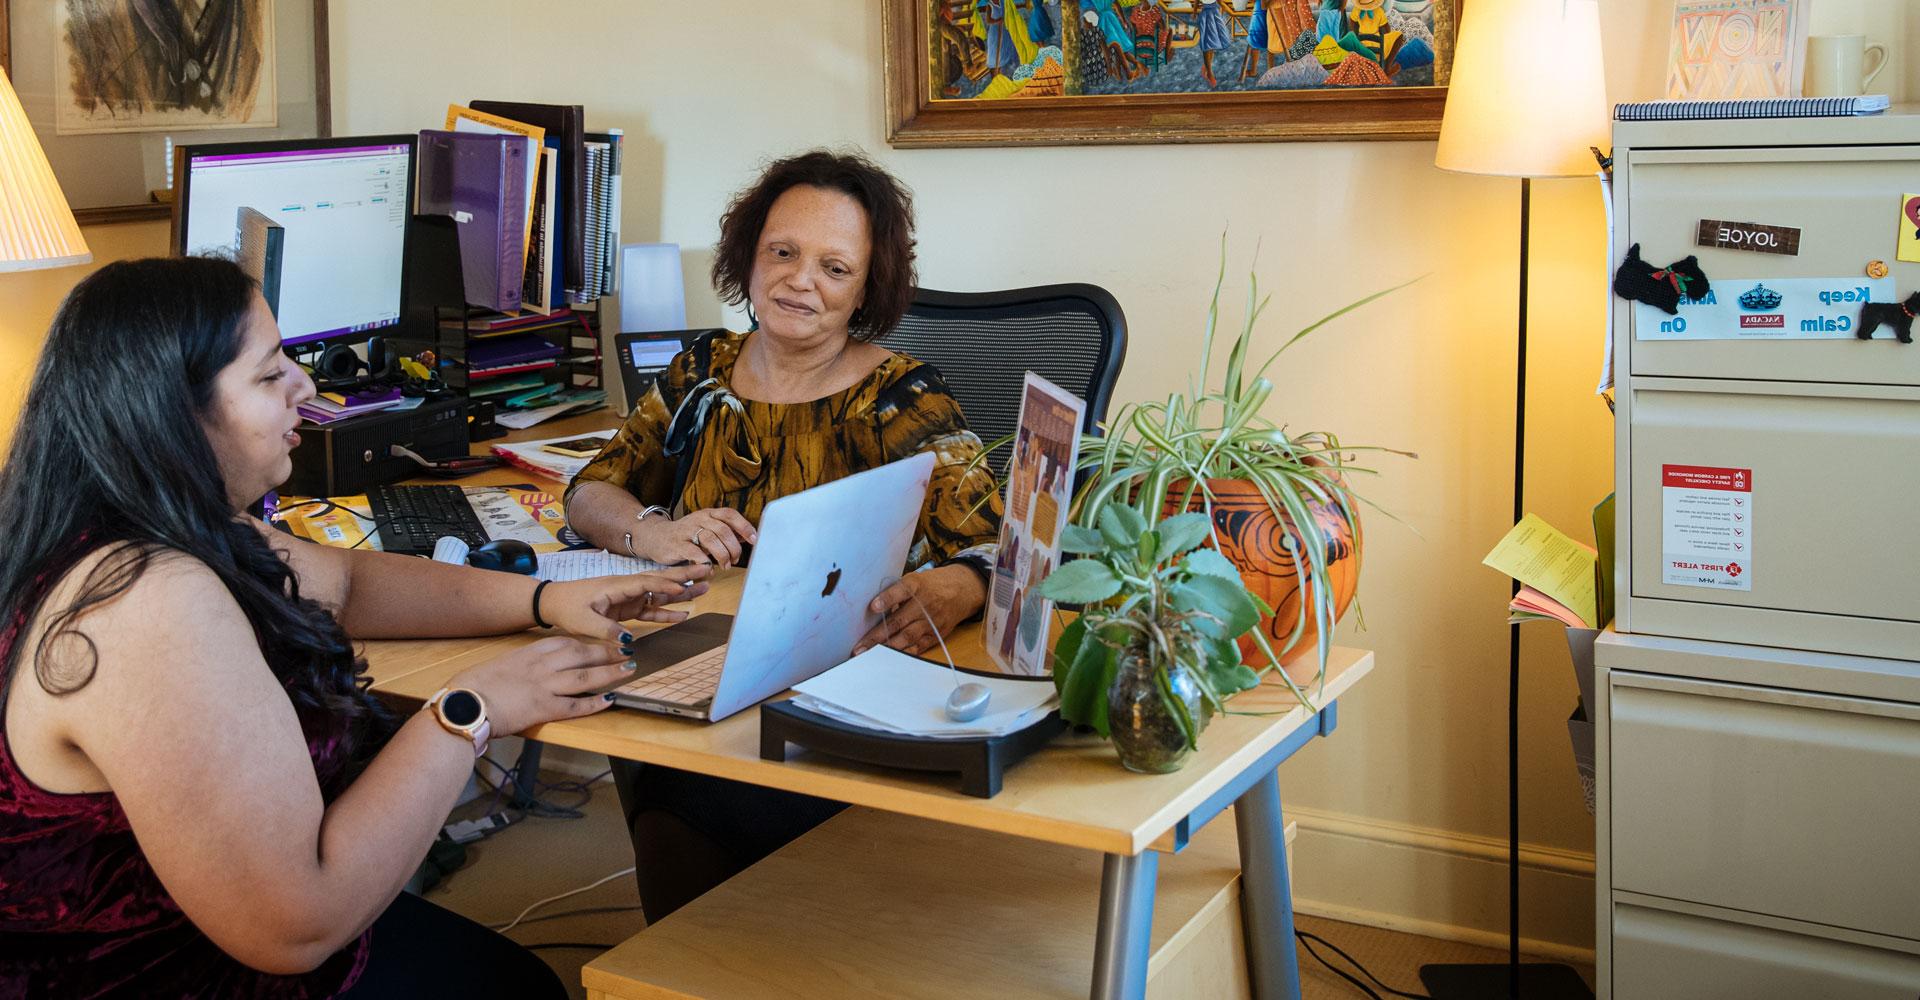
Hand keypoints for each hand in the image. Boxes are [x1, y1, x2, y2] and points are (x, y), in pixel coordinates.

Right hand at [449, 636, 635, 735]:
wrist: (463, 704)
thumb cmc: (472, 686)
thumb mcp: (498, 666)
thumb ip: (518, 665)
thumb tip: (526, 671)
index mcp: (528, 653)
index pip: (564, 642)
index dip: (586, 641)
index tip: (601, 640)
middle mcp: (541, 666)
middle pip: (582, 655)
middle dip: (607, 652)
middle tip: (626, 651)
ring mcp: (545, 687)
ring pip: (586, 678)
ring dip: (610, 673)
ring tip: (629, 670)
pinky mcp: (544, 709)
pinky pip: (576, 706)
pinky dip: (595, 703)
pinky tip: (610, 700)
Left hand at [539, 565, 712, 641]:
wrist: (555, 602)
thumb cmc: (567, 606)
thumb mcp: (583, 621)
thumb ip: (606, 630)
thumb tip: (628, 641)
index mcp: (616, 586)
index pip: (645, 583)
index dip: (664, 584)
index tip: (683, 585)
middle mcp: (627, 588)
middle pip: (660, 580)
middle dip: (684, 575)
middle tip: (707, 569)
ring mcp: (629, 598)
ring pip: (661, 593)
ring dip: (682, 592)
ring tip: (704, 588)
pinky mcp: (628, 608)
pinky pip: (651, 609)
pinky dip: (667, 612)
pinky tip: (683, 614)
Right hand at [634, 507, 757, 567]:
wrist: (656, 537)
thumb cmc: (687, 536)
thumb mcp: (707, 529)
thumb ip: (726, 532)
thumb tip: (749, 537)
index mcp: (709, 514)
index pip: (730, 514)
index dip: (744, 526)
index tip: (754, 540)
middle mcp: (699, 519)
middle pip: (722, 530)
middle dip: (733, 547)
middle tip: (736, 560)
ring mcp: (687, 530)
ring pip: (710, 539)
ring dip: (722, 555)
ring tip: (725, 566)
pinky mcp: (677, 544)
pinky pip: (694, 552)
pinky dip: (704, 562)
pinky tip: (708, 569)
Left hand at [852, 565, 987, 657]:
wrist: (962, 590)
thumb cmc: (930, 584)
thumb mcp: (915, 579)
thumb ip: (896, 591)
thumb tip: (871, 608)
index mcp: (917, 585)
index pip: (901, 591)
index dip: (887, 599)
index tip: (873, 607)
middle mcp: (925, 603)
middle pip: (899, 620)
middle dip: (877, 635)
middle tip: (859, 647)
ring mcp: (931, 620)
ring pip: (907, 636)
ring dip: (887, 647)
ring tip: (869, 655)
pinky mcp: (936, 634)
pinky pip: (918, 646)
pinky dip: (904, 653)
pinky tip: (889, 658)